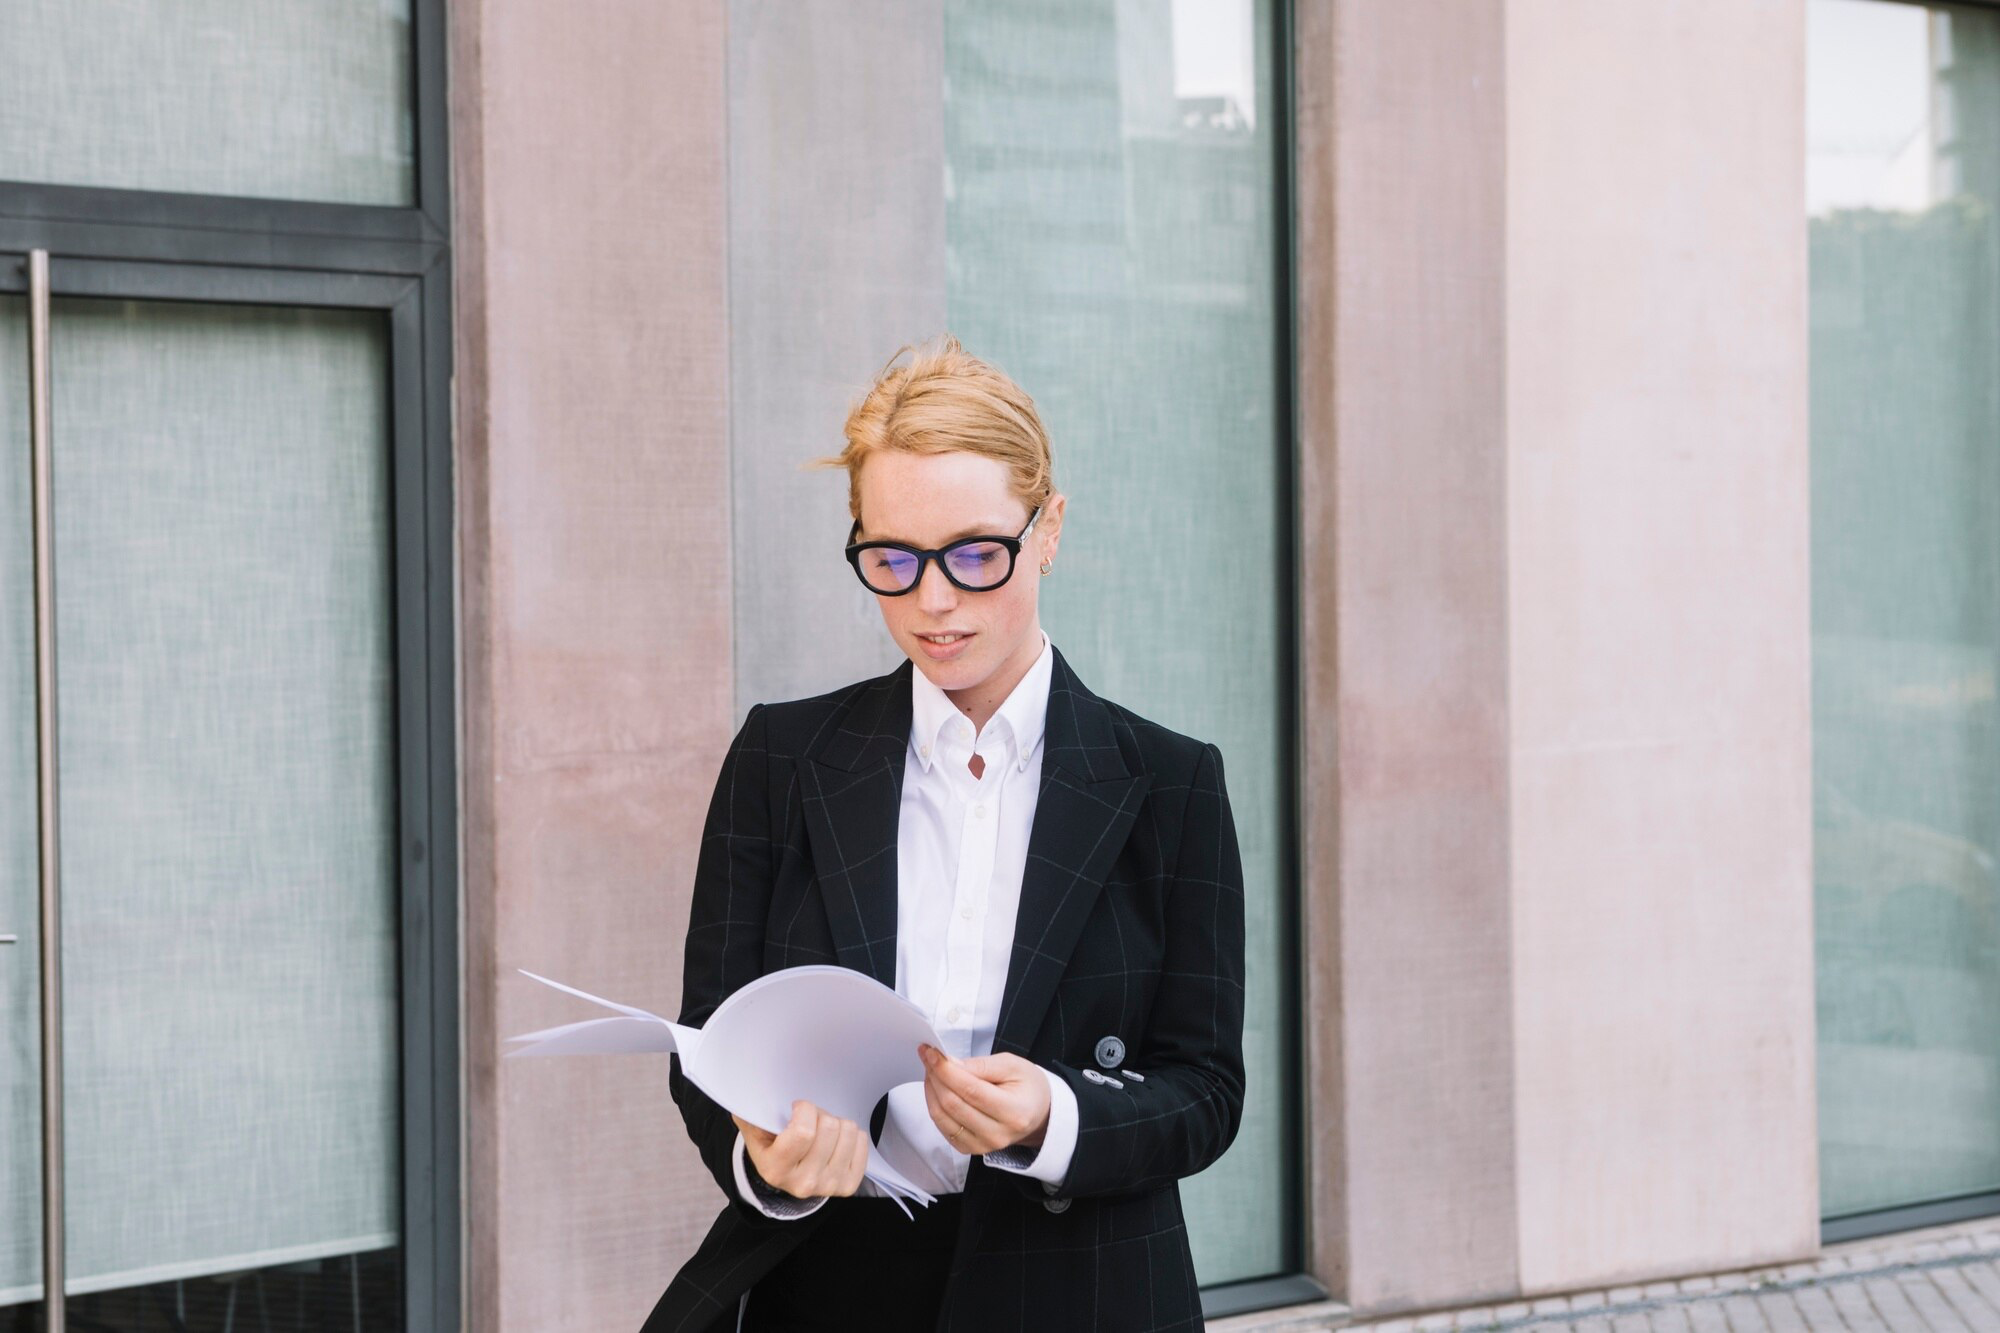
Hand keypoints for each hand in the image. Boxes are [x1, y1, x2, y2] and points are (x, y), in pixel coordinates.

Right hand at [731, 1100, 868, 1200]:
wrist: (786, 1174)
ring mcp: (828, 1186)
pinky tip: (835, 1141)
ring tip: (822, 1131)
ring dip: (836, 1123)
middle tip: (811, 1120)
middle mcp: (803, 1183)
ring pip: (849, 1131)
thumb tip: (750, 1088)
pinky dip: (851, 1135)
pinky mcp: (848, 1185)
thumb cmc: (771, 1144)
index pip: (804, 1132)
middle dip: (820, 1114)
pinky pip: (862, 1142)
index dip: (805, 1110)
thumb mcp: (754, 1128)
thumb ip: (751, 1110)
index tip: (798, 1108)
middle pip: (830, 1128)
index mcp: (775, 1169)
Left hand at [919, 1043, 1051, 1154]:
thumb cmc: (1028, 1086)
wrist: (1037, 1113)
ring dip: (931, 1090)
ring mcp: (982, 1145)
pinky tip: (937, 1088)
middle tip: (929, 1057)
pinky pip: (942, 1127)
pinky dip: (934, 1105)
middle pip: (953, 1104)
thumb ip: (981, 1065)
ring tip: (932, 1070)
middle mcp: (997, 1134)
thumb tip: (950, 1063)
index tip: (931, 1052)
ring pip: (942, 1117)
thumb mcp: (1012, 1065)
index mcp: (1013, 1112)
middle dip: (935, 1076)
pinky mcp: (969, 1148)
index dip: (946, 1070)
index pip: (971, 1090)